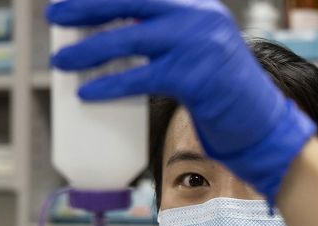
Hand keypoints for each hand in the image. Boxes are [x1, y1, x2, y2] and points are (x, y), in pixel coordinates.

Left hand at [46, 0, 315, 203]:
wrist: (263, 122)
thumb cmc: (223, 92)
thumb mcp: (198, 50)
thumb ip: (164, 37)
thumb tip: (110, 40)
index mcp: (196, 6)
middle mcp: (199, 16)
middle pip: (130, 2)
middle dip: (87, 7)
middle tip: (55, 16)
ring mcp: (199, 45)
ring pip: (130, 39)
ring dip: (89, 49)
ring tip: (62, 62)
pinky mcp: (196, 77)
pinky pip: (142, 77)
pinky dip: (110, 85)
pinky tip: (88, 92)